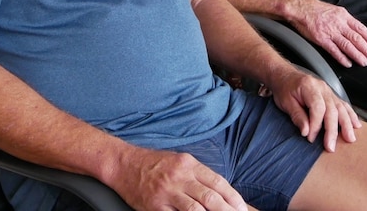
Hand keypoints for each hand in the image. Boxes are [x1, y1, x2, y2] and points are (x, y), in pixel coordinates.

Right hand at [111, 147, 247, 210]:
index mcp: (189, 164)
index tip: (242, 208)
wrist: (124, 165)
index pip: (218, 182)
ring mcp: (167, 192)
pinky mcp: (156, 206)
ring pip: (196, 210)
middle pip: (210, 198)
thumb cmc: (154, 163)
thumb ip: (199, 175)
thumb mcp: (180, 161)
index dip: (233, 198)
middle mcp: (180, 177)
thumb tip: (221, 192)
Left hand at [270, 68, 360, 151]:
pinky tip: (356, 124)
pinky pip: (343, 105)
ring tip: (350, 138)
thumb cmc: (284, 87)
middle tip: (331, 146)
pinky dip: (350, 115)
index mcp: (309, 87)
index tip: (311, 137)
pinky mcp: (331, 95)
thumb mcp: (285, 102)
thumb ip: (297, 116)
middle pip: (332, 110)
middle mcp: (322, 88)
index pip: (317, 108)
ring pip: (341, 108)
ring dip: (347, 124)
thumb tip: (306, 131)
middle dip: (332, 130)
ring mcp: (328, 91)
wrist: (284, 75)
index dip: (316, 125)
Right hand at [284, 0, 366, 67]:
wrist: (301, 8)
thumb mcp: (334, 10)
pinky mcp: (321, 39)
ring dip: (358, 55)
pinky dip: (342, 58)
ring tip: (365, 63)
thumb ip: (345, 20)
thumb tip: (355, 29)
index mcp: (344, 16)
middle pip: (357, 39)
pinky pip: (334, 50)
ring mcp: (330, 32)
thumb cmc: (315, 9)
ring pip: (348, 46)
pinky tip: (348, 63)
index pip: (361, 29)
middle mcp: (339, 24)